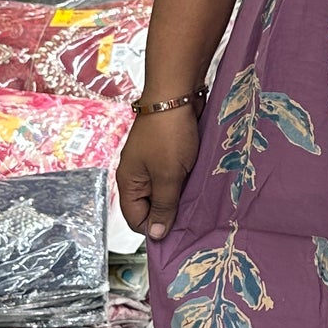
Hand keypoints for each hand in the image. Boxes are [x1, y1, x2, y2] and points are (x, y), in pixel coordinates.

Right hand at [117, 105, 203, 244]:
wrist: (176, 93)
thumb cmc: (169, 134)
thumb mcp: (167, 176)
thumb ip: (163, 206)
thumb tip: (155, 234)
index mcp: (128, 182)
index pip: (135, 218)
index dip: (154, 228)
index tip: (177, 234)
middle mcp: (136, 174)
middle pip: (150, 205)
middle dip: (169, 212)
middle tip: (192, 220)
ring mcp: (151, 162)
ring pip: (164, 190)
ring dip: (179, 196)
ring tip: (199, 204)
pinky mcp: (166, 152)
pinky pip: (173, 175)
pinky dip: (184, 181)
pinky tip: (199, 185)